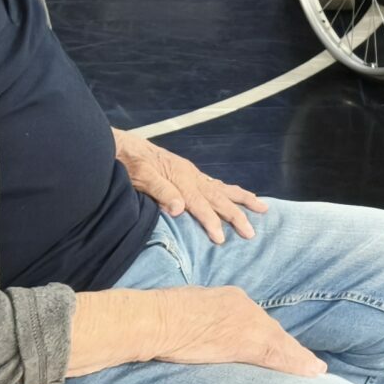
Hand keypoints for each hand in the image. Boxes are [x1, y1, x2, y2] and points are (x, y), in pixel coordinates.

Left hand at [115, 132, 266, 244]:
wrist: (121, 144)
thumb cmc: (128, 161)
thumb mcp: (140, 176)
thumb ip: (160, 190)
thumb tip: (178, 208)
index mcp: (181, 178)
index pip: (200, 204)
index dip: (212, 222)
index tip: (221, 239)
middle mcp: (191, 175)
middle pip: (219, 198)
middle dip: (237, 215)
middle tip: (251, 232)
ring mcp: (191, 173)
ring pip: (222, 189)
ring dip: (242, 200)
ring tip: (262, 207)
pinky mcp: (188, 172)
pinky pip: (214, 184)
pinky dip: (228, 191)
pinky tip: (234, 196)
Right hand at [146, 286, 326, 375]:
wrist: (157, 319)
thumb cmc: (160, 316)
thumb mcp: (185, 310)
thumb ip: (201, 320)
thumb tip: (199, 333)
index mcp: (229, 300)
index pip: (256, 321)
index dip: (269, 336)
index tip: (278, 346)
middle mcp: (244, 307)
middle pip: (273, 331)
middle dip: (289, 348)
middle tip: (309, 362)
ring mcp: (248, 323)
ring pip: (280, 343)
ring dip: (299, 359)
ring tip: (315, 370)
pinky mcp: (248, 341)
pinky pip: (279, 355)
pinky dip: (297, 363)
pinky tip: (312, 371)